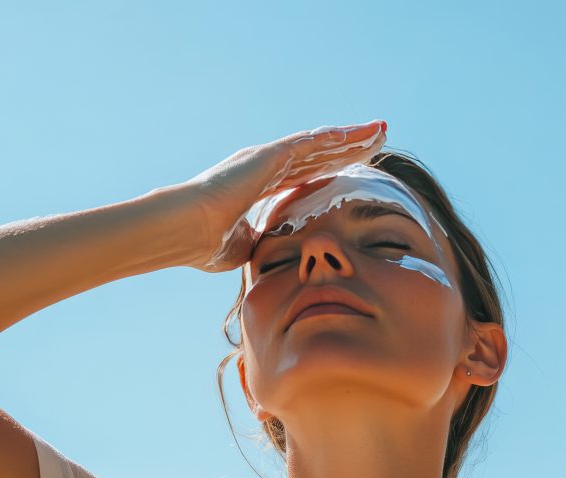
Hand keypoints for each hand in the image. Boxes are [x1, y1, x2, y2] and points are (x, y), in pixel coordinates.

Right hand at [154, 120, 386, 272]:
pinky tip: (356, 134)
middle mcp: (266, 166)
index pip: (306, 175)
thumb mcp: (243, 249)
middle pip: (319, 155)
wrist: (186, 231)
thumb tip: (272, 258)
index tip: (356, 169)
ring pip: (320, 144)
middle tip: (377, 142)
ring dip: (351, 138)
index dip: (332, 170)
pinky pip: (310, 143)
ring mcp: (267, 158)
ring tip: (379, 131)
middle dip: (349, 149)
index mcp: (260, 185)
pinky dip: (334, 138)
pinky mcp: (268, 155)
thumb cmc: (205, 245)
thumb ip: (261, 244)